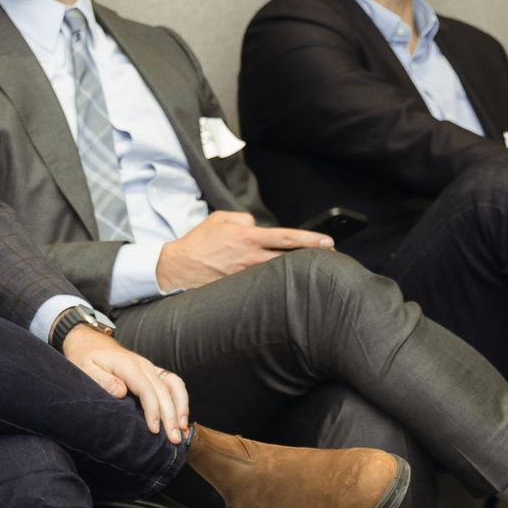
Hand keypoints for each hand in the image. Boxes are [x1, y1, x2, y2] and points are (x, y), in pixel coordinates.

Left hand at [62, 325, 191, 442]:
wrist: (90, 342)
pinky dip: (180, 398)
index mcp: (128, 366)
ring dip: (181, 407)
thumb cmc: (85, 358)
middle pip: (163, 392)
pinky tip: (182, 415)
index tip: (155, 429)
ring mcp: (150, 367)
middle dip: (170, 416)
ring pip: (173, 386)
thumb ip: (102, 380)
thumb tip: (121, 392)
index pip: (146, 389)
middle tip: (174, 439)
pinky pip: (173, 382)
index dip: (153, 410)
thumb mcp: (85, 368)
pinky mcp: (152, 371)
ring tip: (182, 429)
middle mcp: (143, 365)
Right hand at [156, 212, 330, 291]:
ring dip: (295, 272)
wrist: (177, 269)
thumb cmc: (198, 242)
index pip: (287, 237)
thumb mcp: (219, 218)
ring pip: (279, 274)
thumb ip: (243, 218)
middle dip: (312, 258)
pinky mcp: (241, 290)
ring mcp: (247, 276)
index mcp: (248, 237)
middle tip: (330, 257)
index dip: (310, 239)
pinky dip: (275, 283)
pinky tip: (283, 284)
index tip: (328, 242)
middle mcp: (251, 258)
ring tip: (310, 270)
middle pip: (290, 259)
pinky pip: (263, 285)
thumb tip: (257, 225)